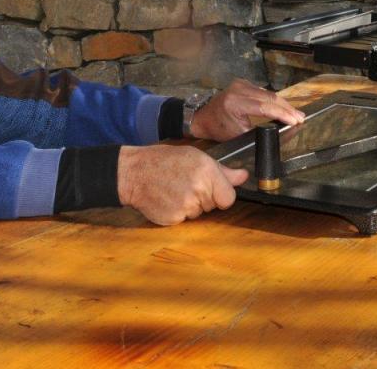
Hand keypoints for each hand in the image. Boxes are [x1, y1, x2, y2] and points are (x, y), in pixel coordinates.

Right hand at [117, 145, 246, 225]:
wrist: (133, 173)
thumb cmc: (163, 161)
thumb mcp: (193, 156)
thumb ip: (222, 170)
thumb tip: (243, 176)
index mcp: (207, 172)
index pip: (229, 198)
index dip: (221, 194)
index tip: (211, 189)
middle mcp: (199, 190)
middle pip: (213, 206)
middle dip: (204, 198)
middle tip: (185, 184)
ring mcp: (186, 206)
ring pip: (198, 214)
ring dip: (190, 206)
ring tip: (174, 190)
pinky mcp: (174, 219)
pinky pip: (184, 220)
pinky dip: (177, 212)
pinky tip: (167, 199)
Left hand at [188, 78, 304, 141]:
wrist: (202, 117)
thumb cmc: (219, 129)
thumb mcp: (239, 134)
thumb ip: (260, 132)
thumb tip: (282, 130)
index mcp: (235, 103)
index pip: (264, 107)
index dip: (282, 114)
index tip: (296, 121)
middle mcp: (238, 89)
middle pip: (269, 97)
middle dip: (287, 109)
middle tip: (301, 118)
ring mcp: (241, 83)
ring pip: (268, 93)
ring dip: (283, 104)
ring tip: (296, 114)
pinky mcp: (243, 82)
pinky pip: (263, 91)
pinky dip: (274, 100)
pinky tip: (284, 107)